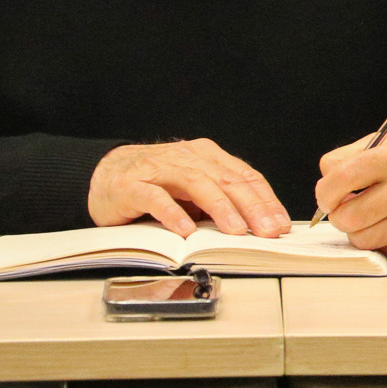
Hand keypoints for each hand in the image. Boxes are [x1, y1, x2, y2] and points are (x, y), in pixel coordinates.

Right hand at [89, 139, 290, 238]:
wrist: (106, 174)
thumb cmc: (157, 184)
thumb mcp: (195, 191)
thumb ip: (221, 202)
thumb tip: (258, 226)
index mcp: (208, 157)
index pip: (245, 176)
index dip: (266, 200)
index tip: (281, 223)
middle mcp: (187, 158)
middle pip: (227, 180)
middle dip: (251, 207)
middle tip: (267, 230)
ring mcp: (160, 169)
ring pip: (197, 184)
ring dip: (220, 208)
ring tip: (236, 230)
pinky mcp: (134, 185)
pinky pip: (157, 198)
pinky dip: (173, 213)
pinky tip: (186, 230)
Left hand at [315, 135, 386, 259]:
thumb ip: (352, 157)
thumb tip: (325, 181)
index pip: (341, 176)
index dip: (325, 192)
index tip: (327, 197)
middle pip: (347, 215)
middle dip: (340, 217)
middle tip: (349, 211)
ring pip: (362, 239)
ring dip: (360, 232)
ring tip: (375, 219)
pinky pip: (384, 250)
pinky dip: (383, 242)